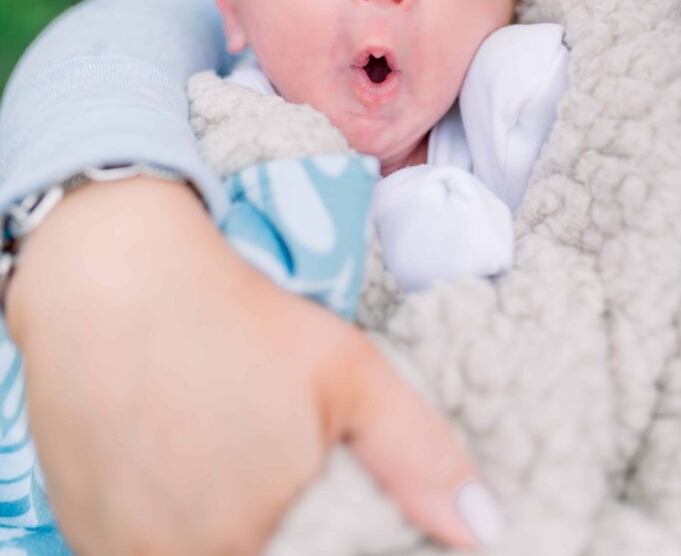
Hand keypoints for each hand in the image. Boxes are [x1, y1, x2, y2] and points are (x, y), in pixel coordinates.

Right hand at [6, 178, 499, 554]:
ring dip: (213, 512)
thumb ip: (418, 456)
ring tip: (214, 432)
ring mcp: (123, 548)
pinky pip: (140, 540)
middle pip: (252, 549)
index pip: (313, 553)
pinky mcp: (84, 525)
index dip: (319, 521)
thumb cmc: (237, 317)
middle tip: (258, 438)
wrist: (111, 275)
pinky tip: (169, 443)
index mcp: (256, 540)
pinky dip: (163, 507)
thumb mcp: (348, 371)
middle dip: (269, 514)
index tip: (310, 474)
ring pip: (193, 546)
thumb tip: (484, 528)